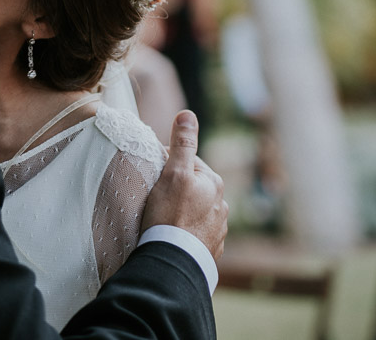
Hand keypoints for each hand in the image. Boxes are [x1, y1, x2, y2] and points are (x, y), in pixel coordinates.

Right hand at [142, 110, 228, 259]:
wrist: (173, 262)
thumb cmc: (170, 215)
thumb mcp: (173, 173)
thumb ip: (181, 143)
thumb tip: (187, 114)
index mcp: (213, 183)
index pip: (189, 163)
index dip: (169, 165)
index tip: (154, 173)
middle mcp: (222, 205)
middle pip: (194, 187)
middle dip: (178, 188)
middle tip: (156, 197)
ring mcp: (218, 230)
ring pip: (198, 211)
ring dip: (184, 211)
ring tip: (164, 218)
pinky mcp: (211, 250)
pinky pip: (198, 234)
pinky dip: (187, 232)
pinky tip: (174, 235)